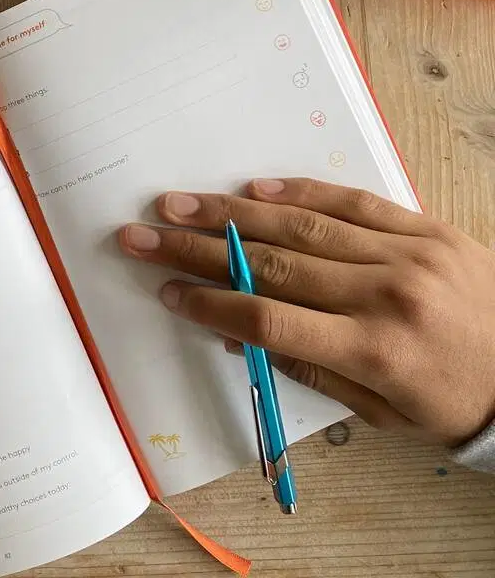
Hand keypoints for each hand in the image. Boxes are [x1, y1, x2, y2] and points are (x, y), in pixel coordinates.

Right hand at [119, 179, 494, 447]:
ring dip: (232, 213)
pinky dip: (298, 193)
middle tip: (148, 235)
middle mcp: (386, 294)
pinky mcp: (422, 227)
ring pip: (301, 226)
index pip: (270, 320)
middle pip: (271, 265)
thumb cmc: (451, 400)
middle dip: (199, 249)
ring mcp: (406, 253)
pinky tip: (255, 187)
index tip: (167, 290)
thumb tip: (238, 331)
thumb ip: (307, 367)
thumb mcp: (380, 411)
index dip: (211, 303)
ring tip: (181, 203)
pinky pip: (350, 201)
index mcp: (375, 349)